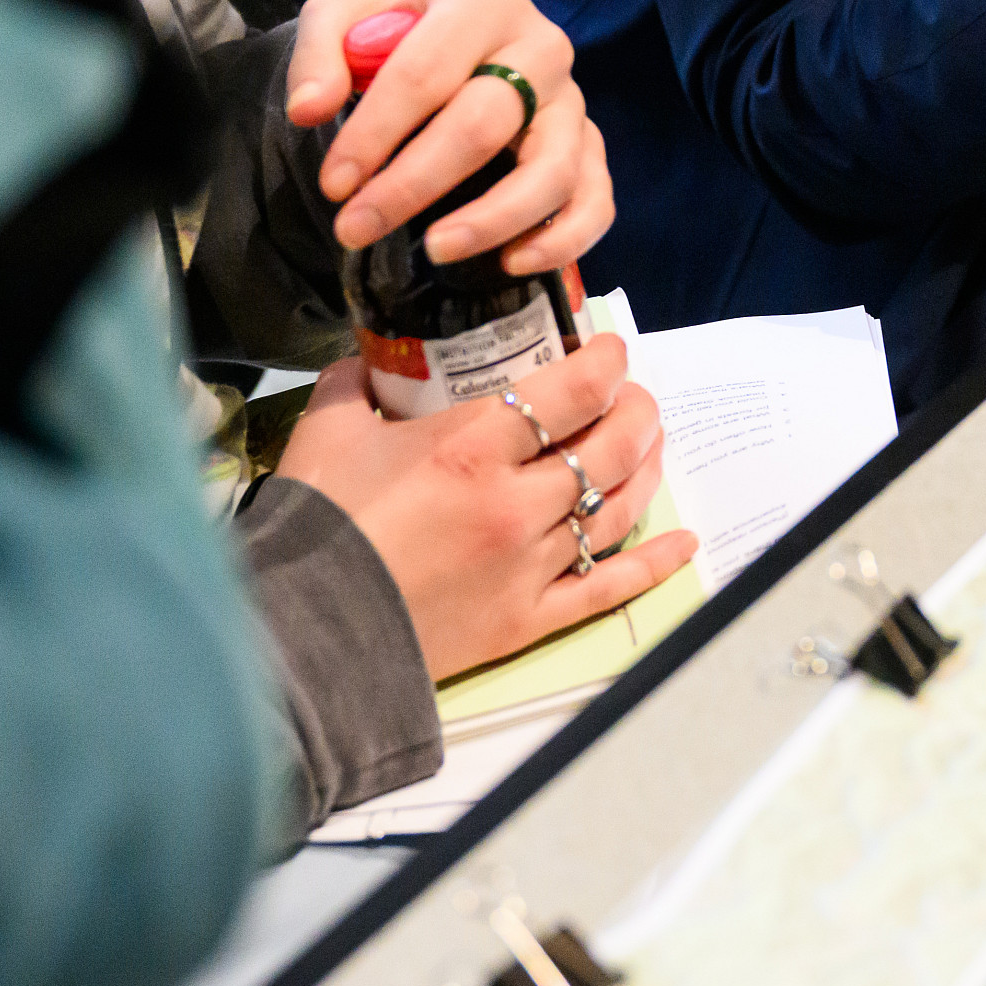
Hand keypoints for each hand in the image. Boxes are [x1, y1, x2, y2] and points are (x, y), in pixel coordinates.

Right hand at [272, 337, 698, 680]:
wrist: (302, 634)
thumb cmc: (315, 531)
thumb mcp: (327, 435)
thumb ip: (354, 385)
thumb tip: (367, 360)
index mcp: (471, 448)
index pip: (571, 391)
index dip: (605, 363)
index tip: (611, 350)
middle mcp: (516, 503)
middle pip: (609, 446)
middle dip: (635, 411)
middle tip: (634, 396)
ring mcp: (530, 564)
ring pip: (616, 508)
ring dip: (645, 469)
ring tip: (651, 446)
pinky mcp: (529, 619)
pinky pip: (609, 588)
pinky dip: (653, 563)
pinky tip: (683, 543)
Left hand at [283, 0, 613, 270]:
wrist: (468, 38)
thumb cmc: (406, 34)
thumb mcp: (347, 18)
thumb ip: (320, 52)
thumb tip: (309, 110)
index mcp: (483, 1)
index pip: (424, 72)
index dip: (374, 134)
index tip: (333, 185)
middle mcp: (542, 47)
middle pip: (483, 125)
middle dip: (413, 184)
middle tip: (356, 228)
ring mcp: (574, 102)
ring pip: (552, 170)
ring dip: (493, 219)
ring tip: (436, 250)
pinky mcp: (593, 148)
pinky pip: (595, 200)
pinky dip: (564, 239)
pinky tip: (513, 262)